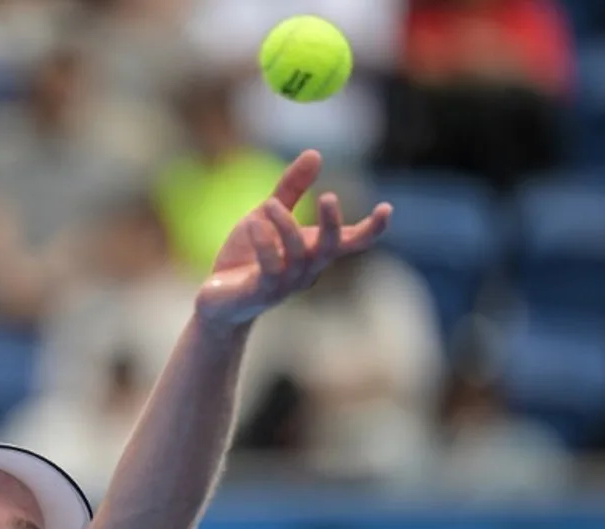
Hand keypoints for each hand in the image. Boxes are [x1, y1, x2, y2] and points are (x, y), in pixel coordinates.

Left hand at [194, 150, 392, 328]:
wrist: (217, 299)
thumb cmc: (246, 257)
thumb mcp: (266, 216)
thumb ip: (291, 189)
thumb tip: (316, 153)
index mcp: (313, 252)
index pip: (351, 242)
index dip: (372, 229)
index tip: (387, 208)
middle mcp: (306, 271)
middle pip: (329, 249)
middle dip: (332, 224)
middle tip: (328, 196)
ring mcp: (285, 285)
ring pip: (299, 256)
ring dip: (286, 226)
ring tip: (270, 204)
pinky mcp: (261, 292)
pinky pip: (270, 268)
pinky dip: (265, 244)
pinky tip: (254, 224)